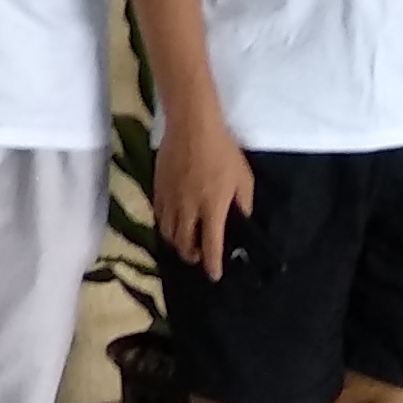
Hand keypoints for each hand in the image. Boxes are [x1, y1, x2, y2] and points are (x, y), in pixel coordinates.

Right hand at [155, 113, 254, 279]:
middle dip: (191, 256)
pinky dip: (165, 226)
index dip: (212, 265)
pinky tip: (171, 224)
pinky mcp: (158, 189)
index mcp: (213, 208)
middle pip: (184, 244)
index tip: (214, 275)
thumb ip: (244, 203)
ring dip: (176, 244)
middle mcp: (189, 209)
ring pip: (168, 233)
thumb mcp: (244, 178)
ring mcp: (170, 200)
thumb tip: (242, 219)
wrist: (191, 126)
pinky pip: (159, 216)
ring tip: (184, 244)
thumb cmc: (223, 150)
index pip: (211, 246)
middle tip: (198, 258)